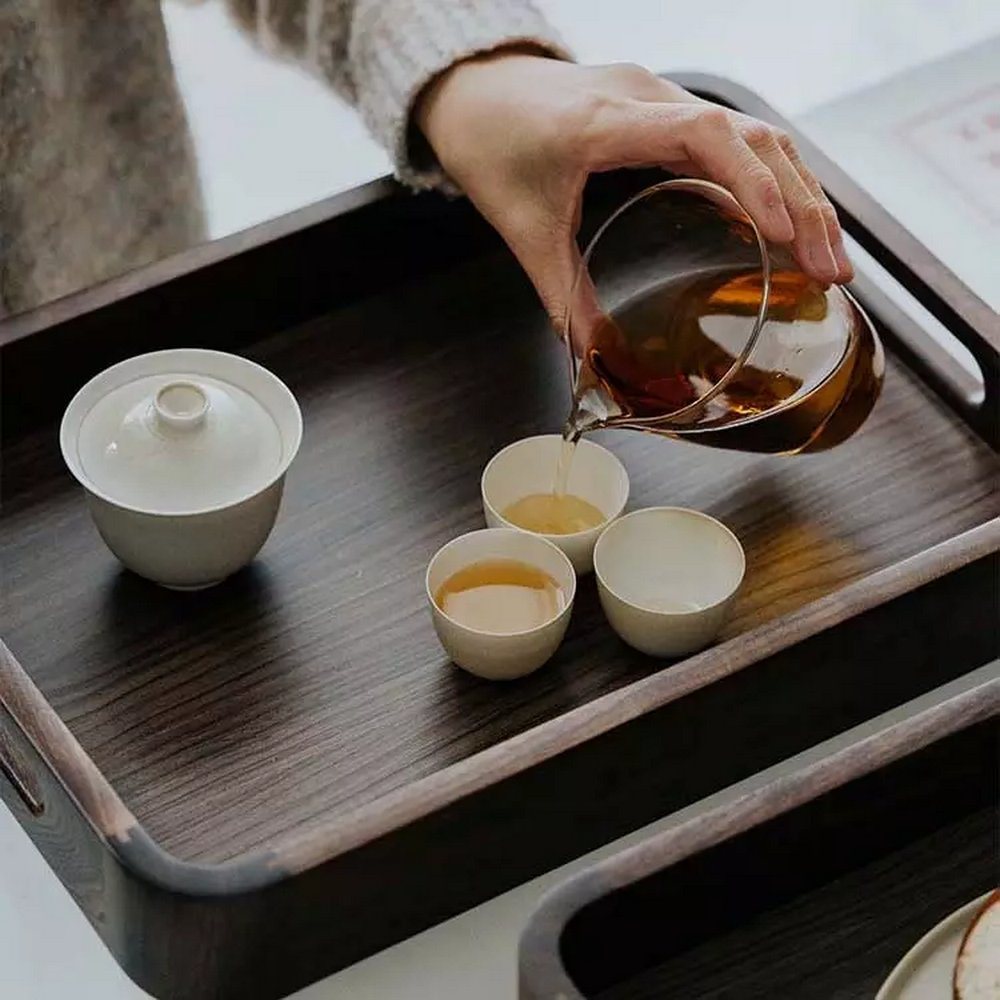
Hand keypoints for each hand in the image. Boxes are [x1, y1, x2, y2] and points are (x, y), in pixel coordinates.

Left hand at [417, 53, 852, 330]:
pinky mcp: (667, 109)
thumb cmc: (490, 146)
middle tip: (831, 268)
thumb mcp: (521, 229)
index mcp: (606, 123)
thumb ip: (558, 293)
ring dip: (800, 191)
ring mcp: (662, 97)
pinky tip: (791, 223)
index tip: (786, 233)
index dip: (752, 180)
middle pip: (750, 134)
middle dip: (801, 202)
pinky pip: (736, 136)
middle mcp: (646, 98)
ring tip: (828, 254)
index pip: (703, 134)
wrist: (474, 90)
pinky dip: (772, 179)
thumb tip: (592, 357)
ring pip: (755, 132)